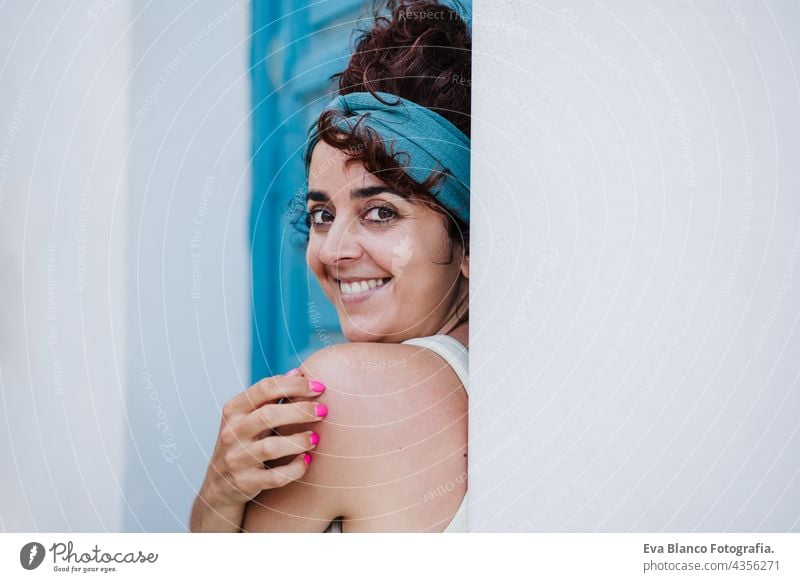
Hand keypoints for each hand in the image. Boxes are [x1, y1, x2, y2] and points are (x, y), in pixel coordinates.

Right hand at [199, 369, 327, 509]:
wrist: (219, 486)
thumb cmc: (243, 442)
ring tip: (316, 438)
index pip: (265, 388)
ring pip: (271, 448)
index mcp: (234, 410)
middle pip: (268, 415)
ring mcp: (236, 459)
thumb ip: (271, 395)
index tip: (320, 387)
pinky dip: (295, 469)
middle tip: (323, 411)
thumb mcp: (249, 417)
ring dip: (299, 441)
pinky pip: (275, 477)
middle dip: (300, 411)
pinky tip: (307, 461)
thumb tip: (298, 372)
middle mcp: (231, 432)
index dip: (295, 385)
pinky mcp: (245, 483)